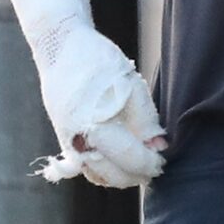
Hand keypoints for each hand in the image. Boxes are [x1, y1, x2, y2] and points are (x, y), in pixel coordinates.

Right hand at [37, 28, 166, 186]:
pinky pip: (81, 165)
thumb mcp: (130, 84)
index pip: (129, 158)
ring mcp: (67, 141)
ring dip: (117, 176)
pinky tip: (114, 164)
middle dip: (134, 175)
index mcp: (96, 127)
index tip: (163, 162)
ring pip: (95, 174)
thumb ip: (145, 119)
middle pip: (111, 174)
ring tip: (137, 168)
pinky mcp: (62, 137)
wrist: (60, 47)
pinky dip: (99, 170)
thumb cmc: (97, 62)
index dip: (149, 164)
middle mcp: (78, 140)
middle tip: (153, 169)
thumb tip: (158, 146)